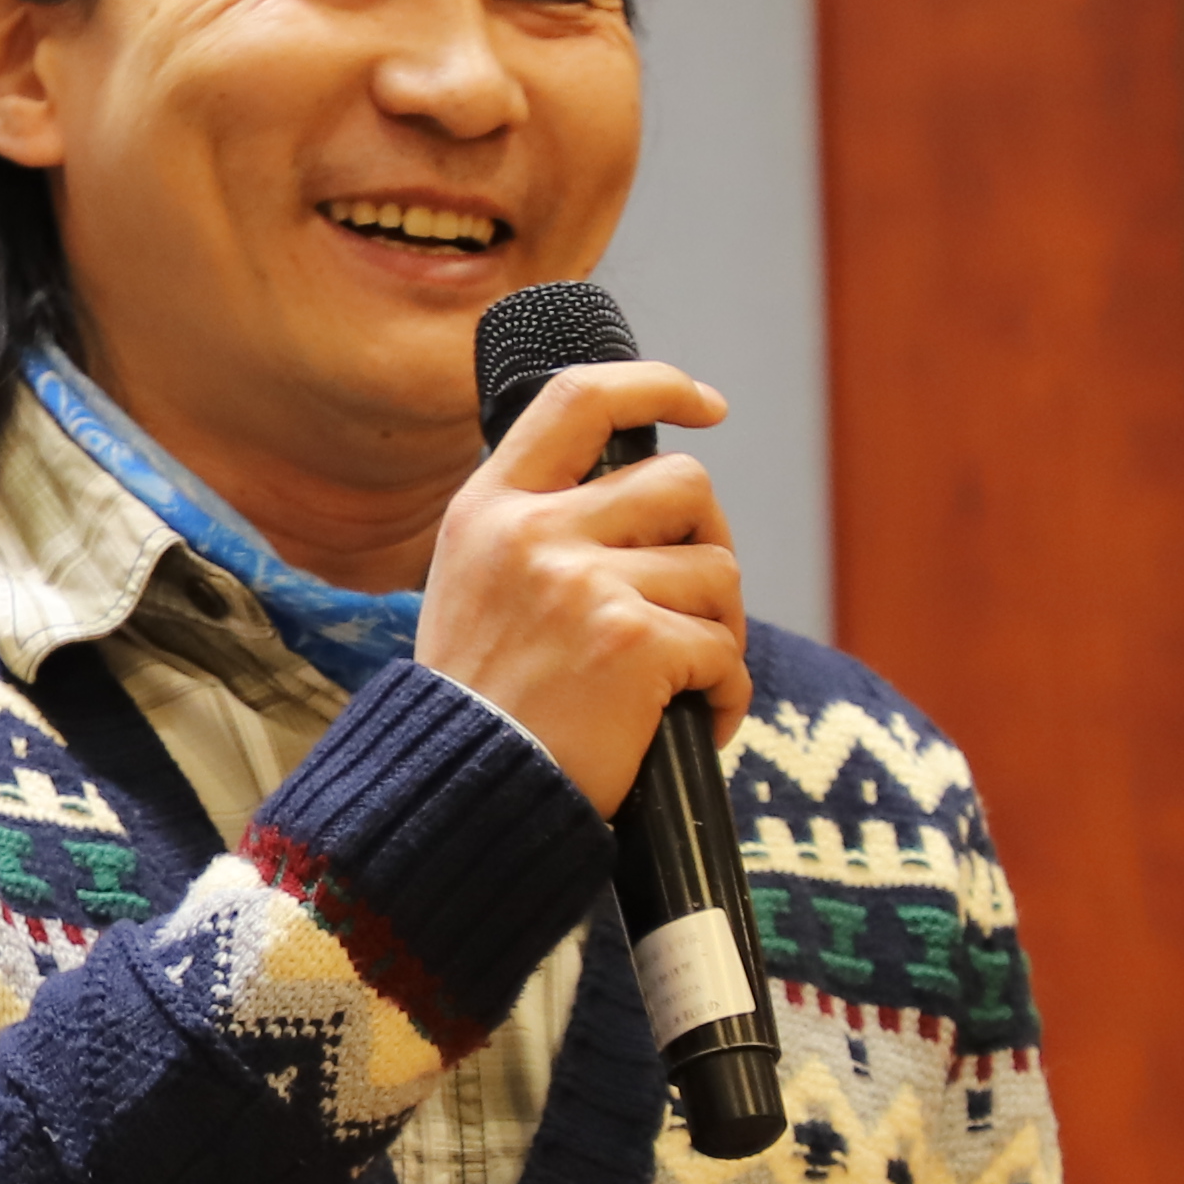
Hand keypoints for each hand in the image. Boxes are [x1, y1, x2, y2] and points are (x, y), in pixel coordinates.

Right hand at [410, 358, 749, 809]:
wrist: (458, 797)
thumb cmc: (479, 707)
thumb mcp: (475, 587)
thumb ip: (538, 530)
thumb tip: (649, 496)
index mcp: (490, 508)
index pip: (580, 399)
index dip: (658, 385)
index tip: (705, 407)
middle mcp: (532, 531)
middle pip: (683, 484)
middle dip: (709, 544)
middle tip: (693, 605)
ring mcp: (581, 583)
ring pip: (717, 572)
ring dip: (719, 632)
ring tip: (683, 682)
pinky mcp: (629, 643)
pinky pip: (723, 650)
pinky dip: (725, 695)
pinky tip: (693, 725)